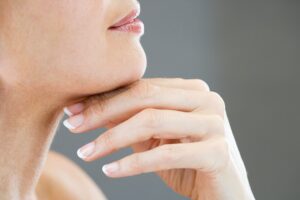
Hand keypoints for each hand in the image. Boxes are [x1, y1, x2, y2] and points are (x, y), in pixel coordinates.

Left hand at [63, 78, 254, 199]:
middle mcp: (206, 99)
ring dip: (113, 137)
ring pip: (153, 121)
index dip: (105, 97)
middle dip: (103, 111)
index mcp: (192, 91)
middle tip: (73, 126)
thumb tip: (90, 108)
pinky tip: (110, 170)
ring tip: (87, 152)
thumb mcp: (154, 138)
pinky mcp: (218, 152)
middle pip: (146, 96)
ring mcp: (214, 124)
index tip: (74, 110)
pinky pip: (166, 154)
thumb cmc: (186, 163)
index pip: (142, 86)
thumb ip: (130, 119)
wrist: (221, 192)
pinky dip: (134, 163)